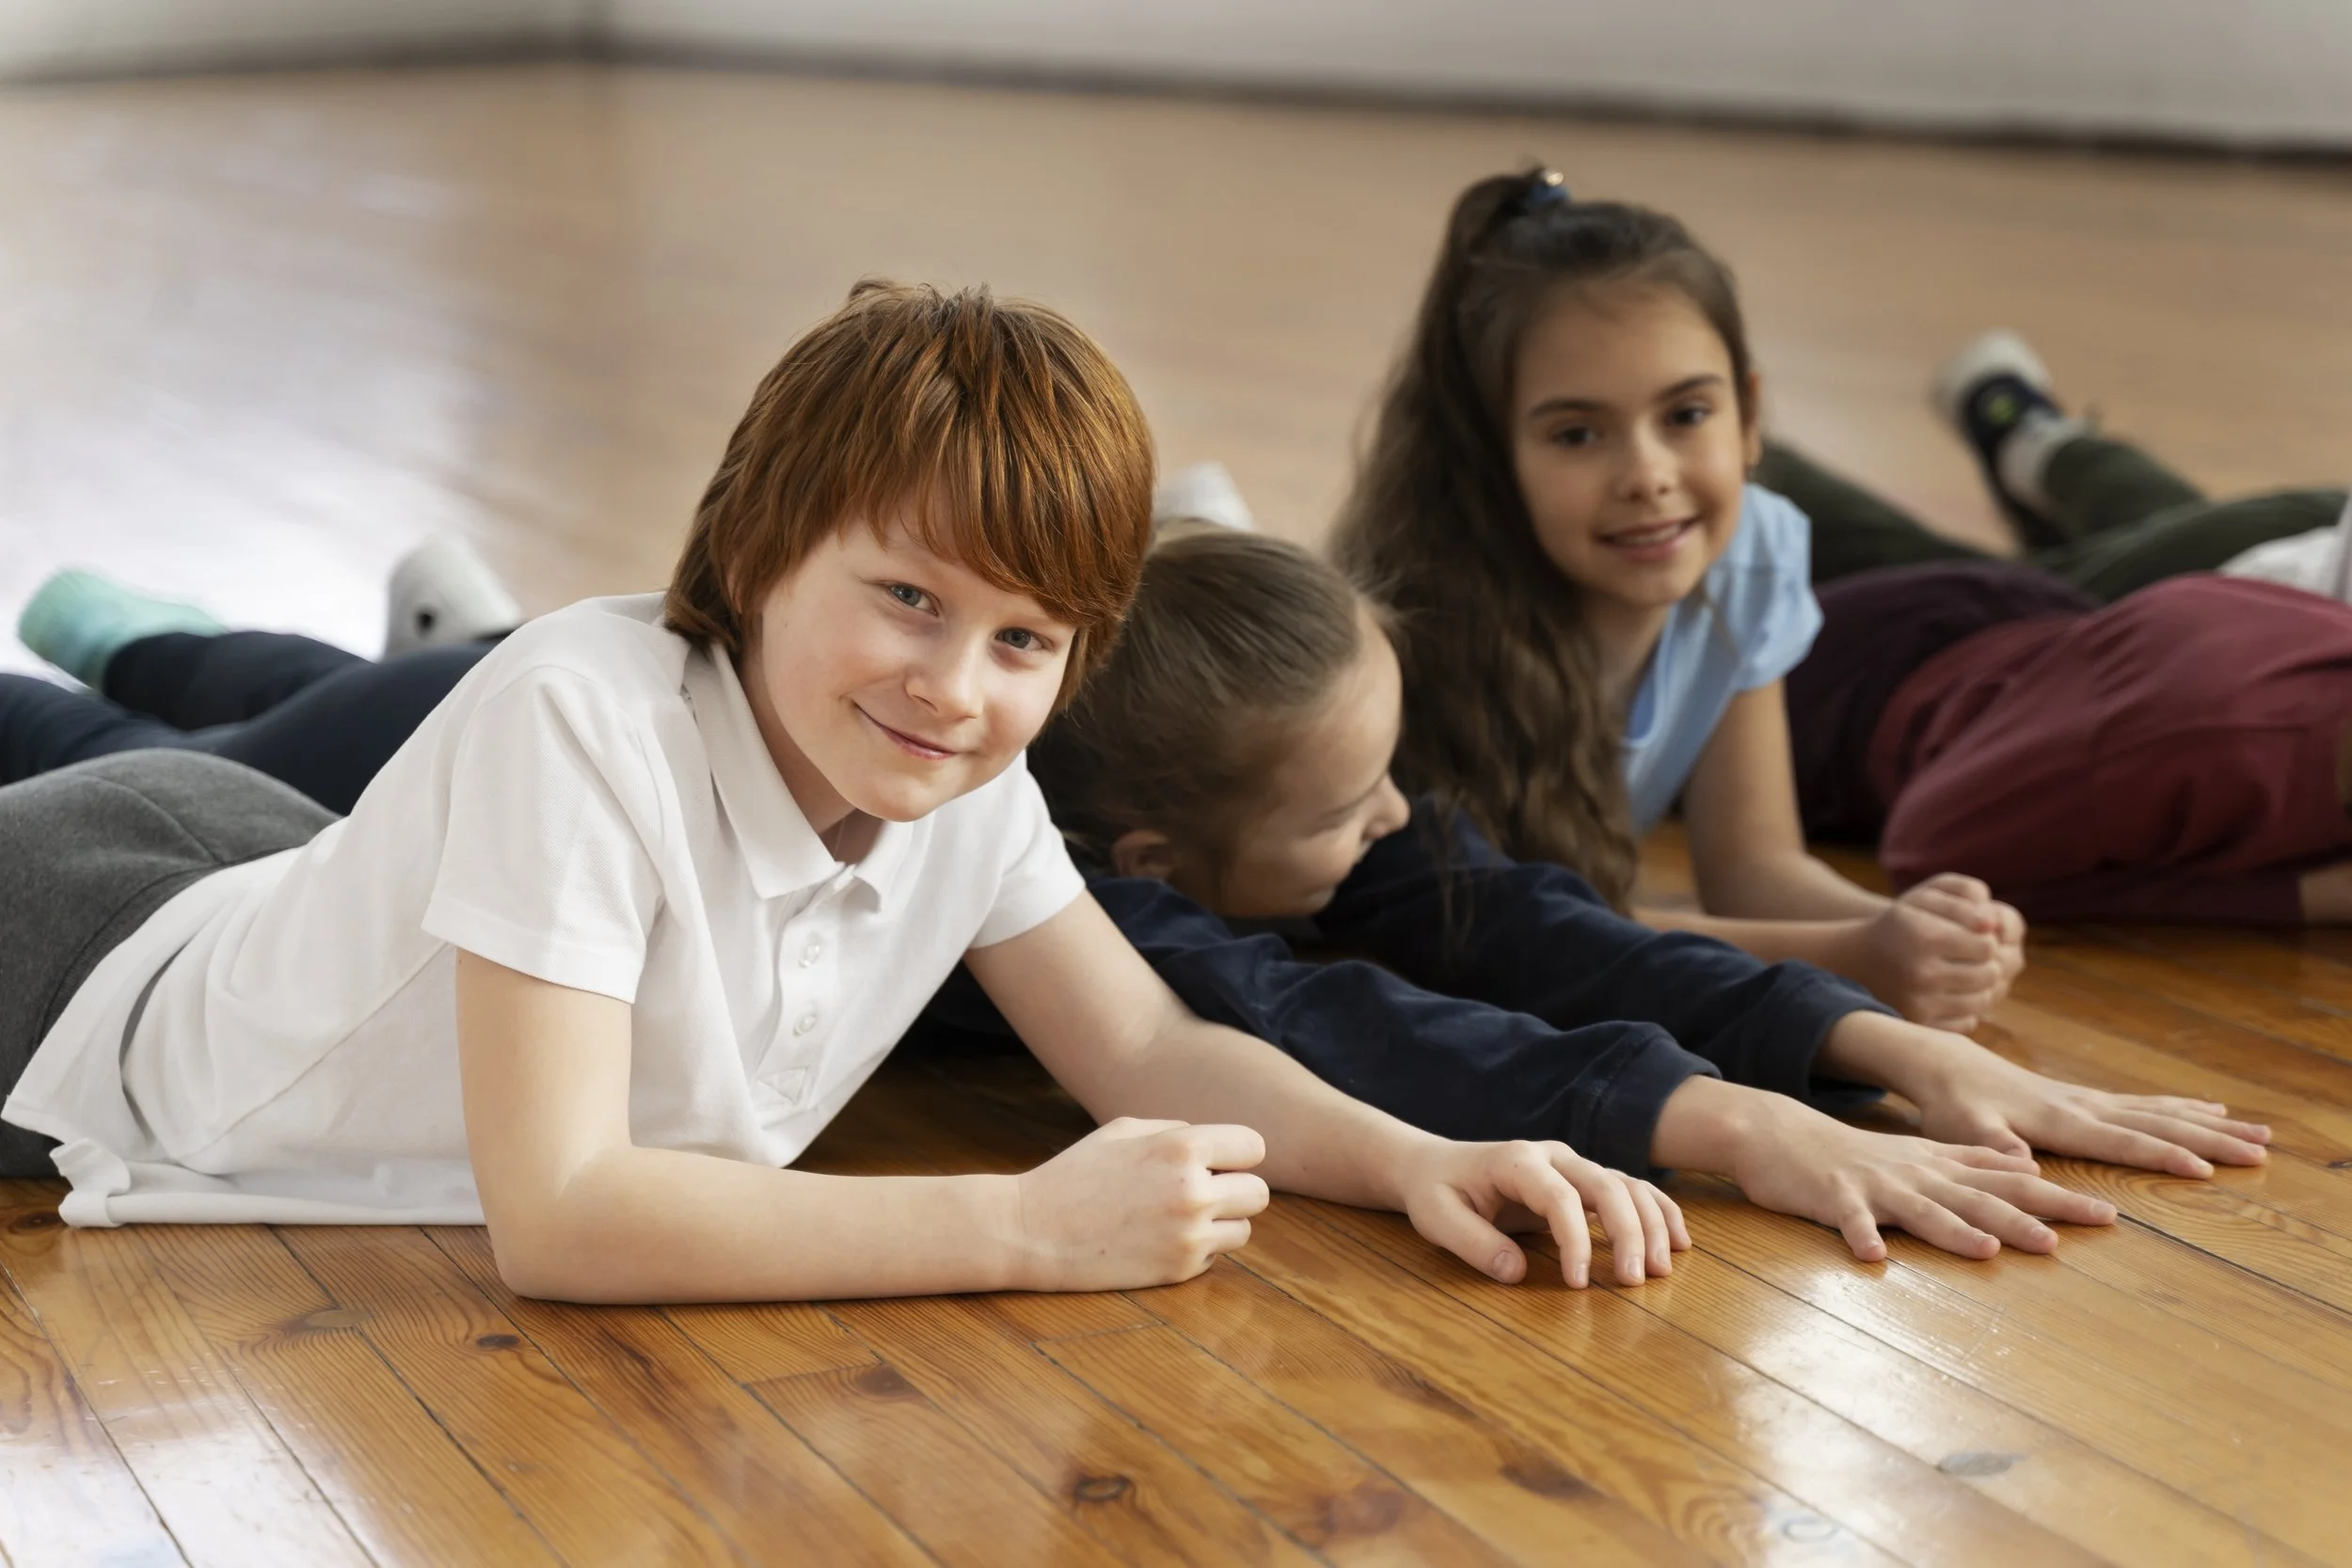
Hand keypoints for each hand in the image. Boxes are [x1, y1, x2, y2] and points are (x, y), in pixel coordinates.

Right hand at [1013, 1118, 1269, 1290]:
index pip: (1254, 1147)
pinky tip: (1161, 1238)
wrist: (1032, 1230)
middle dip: (1235, 1189)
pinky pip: (1215, 1257)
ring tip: (1182, 1216)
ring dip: (1222, 1222)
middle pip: (1259, 1193)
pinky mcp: (1178, 1270)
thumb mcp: (1124, 1130)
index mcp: (1182, 1147)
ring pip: (1244, 1229)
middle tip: (1203, 1190)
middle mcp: (1194, 1192)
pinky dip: (1199, 1249)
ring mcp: (1189, 1236)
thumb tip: (1218, 1146)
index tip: (1217, 1160)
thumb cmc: (1076, 1172)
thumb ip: (1177, 1131)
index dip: (1237, 1153)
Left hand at [1395, 1138, 1686, 1287]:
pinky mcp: (1582, 1180)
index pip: (1560, 1198)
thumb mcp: (1438, 1219)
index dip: (1576, 1240)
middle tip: (1636, 1283)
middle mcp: (1553, 1156)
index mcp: (1518, 1161)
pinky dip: (1658, 1212)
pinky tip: (1679, 1242)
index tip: (1577, 1284)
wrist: (1436, 1166)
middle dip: (1629, 1232)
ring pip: (1626, 1185)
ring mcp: (1572, 1165)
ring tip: (1662, 1270)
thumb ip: (1474, 1243)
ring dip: (1651, 1224)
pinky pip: (1631, 1189)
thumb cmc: (1437, 1193)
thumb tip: (1517, 1273)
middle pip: (1606, 1184)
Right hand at [1724, 1091, 2117, 1260]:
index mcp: (1941, 1167)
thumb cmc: (1852, 1154)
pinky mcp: (1835, 1197)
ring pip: (1923, 1210)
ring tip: (1987, 1250)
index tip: (2107, 1214)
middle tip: (2068, 1239)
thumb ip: (1970, 1162)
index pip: (2012, 1182)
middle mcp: (1919, 1174)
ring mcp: (1877, 1186)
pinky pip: (1850, 1220)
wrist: (1782, 1133)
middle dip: (2023, 1218)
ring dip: (1953, 1230)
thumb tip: (2026, 1167)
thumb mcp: (1919, 1155)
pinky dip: (1861, 1236)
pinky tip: (1872, 1258)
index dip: (2058, 1197)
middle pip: (1978, 1198)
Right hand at [1854, 874, 2026, 1030]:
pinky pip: (1967, 1022)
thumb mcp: (1923, 901)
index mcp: (1925, 937)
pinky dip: (1965, 1010)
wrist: (1855, 960)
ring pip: (1982, 1001)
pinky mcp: (1919, 1023)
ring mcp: (1919, 1001)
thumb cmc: (1899, 926)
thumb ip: (1962, 907)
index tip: (1973, 939)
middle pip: (1989, 974)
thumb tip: (1993, 926)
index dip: (1985, 941)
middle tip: (1971, 960)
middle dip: (1986, 965)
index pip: (1987, 946)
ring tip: (1964, 977)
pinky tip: (1950, 995)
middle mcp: (1921, 972)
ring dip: (1979, 988)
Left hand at [1906, 1039, 2271, 1177]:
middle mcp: (2084, 1106)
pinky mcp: (2088, 1098)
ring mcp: (2090, 1099)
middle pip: (2159, 1123)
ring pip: (2162, 1111)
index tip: (2204, 1169)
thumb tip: (2022, 1164)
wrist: (1948, 1066)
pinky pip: (2146, 1104)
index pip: (2120, 1140)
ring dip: (2210, 1124)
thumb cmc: (1953, 1106)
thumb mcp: (1962, 1130)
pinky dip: (2183, 1108)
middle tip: (2262, 1150)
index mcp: (2059, 1120)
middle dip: (2211, 1139)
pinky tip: (2211, 1112)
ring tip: (2258, 1133)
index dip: (2161, 1154)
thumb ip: (1991, 1146)